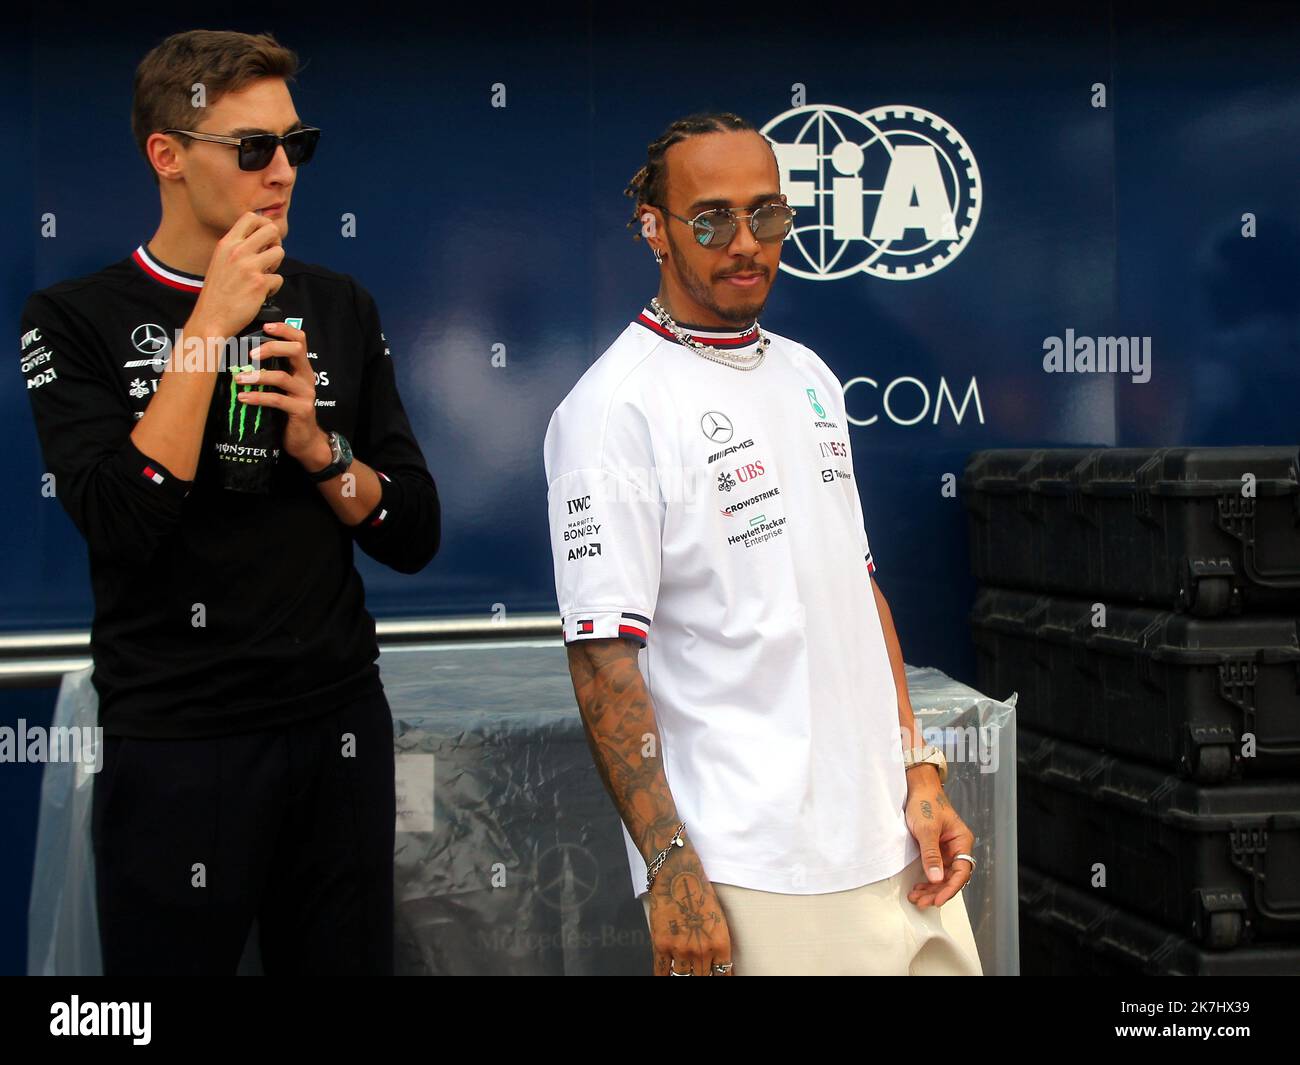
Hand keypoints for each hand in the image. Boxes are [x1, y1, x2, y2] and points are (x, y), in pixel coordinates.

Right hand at [188, 213, 284, 338]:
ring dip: (276, 265)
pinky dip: (274, 287)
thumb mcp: (220, 261)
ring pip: (280, 252)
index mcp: (226, 244)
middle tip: (269, 256)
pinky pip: (279, 278)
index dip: (264, 225)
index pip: (251, 217)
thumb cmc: (217, 293)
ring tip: (265, 275)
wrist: (211, 318)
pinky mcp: (260, 284)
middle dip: (276, 242)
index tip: (264, 238)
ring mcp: (249, 267)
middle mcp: (238, 251)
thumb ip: (236, 248)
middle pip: (271, 229)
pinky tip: (262, 293)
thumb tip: (259, 238)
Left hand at [232, 320, 327, 467]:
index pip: (300, 340)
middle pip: (295, 351)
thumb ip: (272, 370)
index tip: (265, 326)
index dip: (284, 329)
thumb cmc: (287, 411)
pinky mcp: (301, 410)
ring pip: (281, 377)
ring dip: (257, 376)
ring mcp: (305, 394)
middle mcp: (307, 377)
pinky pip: (277, 400)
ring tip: (238, 379)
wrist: (304, 440)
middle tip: (249, 355)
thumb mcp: (282, 387)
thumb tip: (240, 354)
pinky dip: (257, 398)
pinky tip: (242, 398)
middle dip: (271, 348)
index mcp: (302, 368)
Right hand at [647, 848, 733, 975]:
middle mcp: (702, 951)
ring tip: (684, 972)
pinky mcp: (661, 946)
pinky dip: (664, 977)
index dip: (718, 978)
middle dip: (700, 976)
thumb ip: (717, 946)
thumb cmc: (700, 894)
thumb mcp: (718, 921)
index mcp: (720, 944)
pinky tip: (667, 977)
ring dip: (683, 976)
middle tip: (697, 971)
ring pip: (682, 978)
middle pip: (702, 978)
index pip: (722, 975)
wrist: (678, 876)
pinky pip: (662, 973)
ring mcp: (680, 950)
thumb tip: (717, 966)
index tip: (713, 977)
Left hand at [904, 773, 974, 908]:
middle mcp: (957, 847)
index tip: (937, 900)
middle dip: (937, 892)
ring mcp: (946, 849)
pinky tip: (918, 888)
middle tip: (921, 902)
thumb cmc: (925, 803)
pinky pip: (935, 869)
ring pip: (943, 876)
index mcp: (962, 841)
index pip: (962, 871)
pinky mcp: (936, 849)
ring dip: (931, 889)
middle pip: (952, 877)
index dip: (950, 888)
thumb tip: (936, 879)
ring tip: (917, 898)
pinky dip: (927, 880)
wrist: (917, 788)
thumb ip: (931, 854)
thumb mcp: (926, 829)